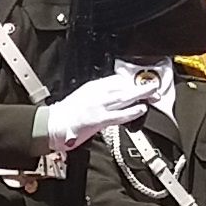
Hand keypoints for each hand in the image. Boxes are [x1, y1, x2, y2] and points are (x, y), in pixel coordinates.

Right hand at [35, 65, 165, 150]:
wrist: (53, 125)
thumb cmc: (65, 114)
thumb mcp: (81, 97)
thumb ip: (97, 96)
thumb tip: (113, 97)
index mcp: (91, 87)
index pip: (114, 80)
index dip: (129, 81)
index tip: (139, 82)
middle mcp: (95, 93)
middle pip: (122, 86)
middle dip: (139, 85)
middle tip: (153, 85)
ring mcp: (97, 106)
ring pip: (123, 97)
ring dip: (139, 95)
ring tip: (152, 94)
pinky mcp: (98, 120)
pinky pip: (119, 114)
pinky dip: (132, 111)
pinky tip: (141, 110)